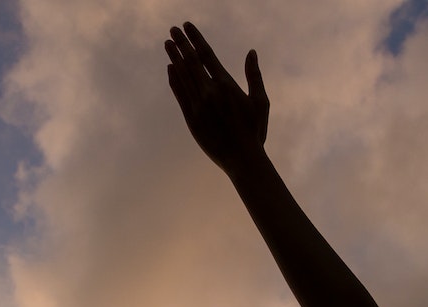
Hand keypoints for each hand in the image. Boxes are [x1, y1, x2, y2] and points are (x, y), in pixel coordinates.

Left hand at [166, 21, 268, 172]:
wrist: (242, 159)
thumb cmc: (255, 131)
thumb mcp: (260, 101)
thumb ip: (254, 75)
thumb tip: (251, 52)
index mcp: (226, 85)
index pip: (206, 54)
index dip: (195, 38)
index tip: (186, 26)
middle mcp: (209, 92)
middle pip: (190, 61)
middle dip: (180, 43)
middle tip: (172, 29)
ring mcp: (198, 106)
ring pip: (182, 75)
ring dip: (174, 58)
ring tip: (167, 43)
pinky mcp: (191, 119)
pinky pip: (179, 94)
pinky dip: (174, 79)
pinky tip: (170, 69)